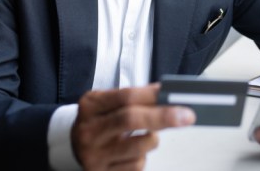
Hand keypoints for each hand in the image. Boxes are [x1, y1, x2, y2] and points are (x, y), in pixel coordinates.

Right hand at [71, 83, 195, 169]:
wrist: (73, 147)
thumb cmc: (100, 120)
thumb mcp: (108, 102)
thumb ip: (135, 97)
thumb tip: (168, 95)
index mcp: (91, 105)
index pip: (126, 97)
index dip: (153, 95)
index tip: (175, 96)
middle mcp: (89, 131)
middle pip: (130, 119)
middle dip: (162, 116)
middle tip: (187, 115)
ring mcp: (94, 156)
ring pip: (138, 147)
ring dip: (152, 140)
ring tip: (148, 136)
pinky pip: (136, 166)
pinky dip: (142, 157)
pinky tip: (133, 152)